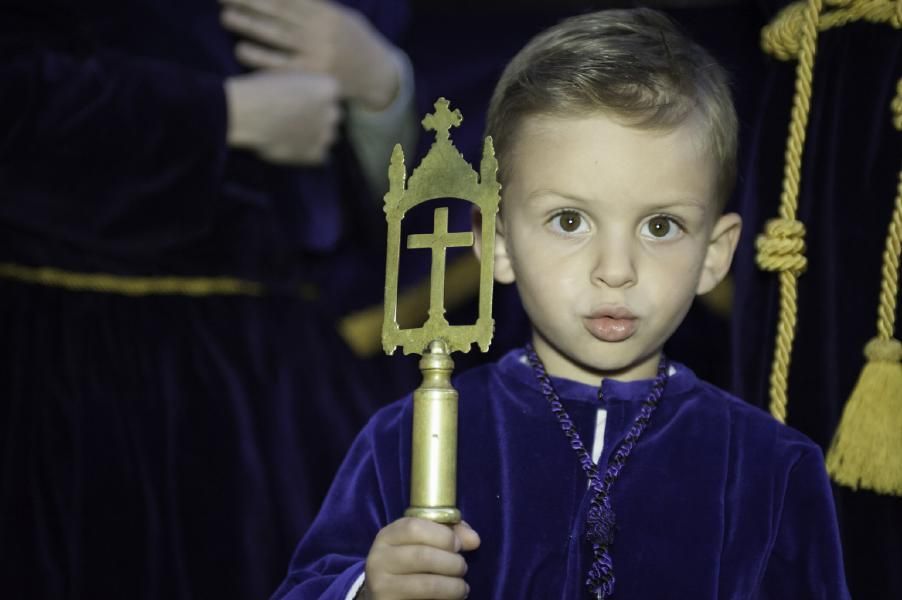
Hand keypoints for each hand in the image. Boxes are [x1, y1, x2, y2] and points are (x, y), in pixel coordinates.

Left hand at [220, 0, 400, 110]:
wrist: (376, 76)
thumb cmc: (352, 41)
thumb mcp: (339, 16)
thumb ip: (313, 4)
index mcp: (327, 12)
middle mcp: (321, 31)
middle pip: (277, 11)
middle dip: (248, 1)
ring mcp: (316, 55)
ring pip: (276, 36)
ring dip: (248, 25)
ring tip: (226, 16)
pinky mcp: (311, 77)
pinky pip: (280, 66)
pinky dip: (259, 58)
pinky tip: (241, 49)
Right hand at [225, 69, 340, 164]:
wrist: (246, 113)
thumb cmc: (259, 90)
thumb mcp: (286, 77)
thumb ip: (304, 86)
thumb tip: (308, 98)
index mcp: (328, 87)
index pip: (330, 95)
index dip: (313, 99)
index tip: (296, 101)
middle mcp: (332, 110)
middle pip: (332, 116)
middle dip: (318, 118)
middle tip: (294, 119)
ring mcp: (326, 134)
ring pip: (328, 137)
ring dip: (314, 136)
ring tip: (289, 133)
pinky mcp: (316, 154)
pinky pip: (319, 156)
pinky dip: (307, 154)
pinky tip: (289, 146)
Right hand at [362, 517, 480, 599]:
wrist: (387, 594)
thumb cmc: (411, 563)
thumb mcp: (424, 542)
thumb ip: (449, 534)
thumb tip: (473, 540)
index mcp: (387, 536)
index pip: (413, 527)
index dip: (442, 534)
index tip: (458, 545)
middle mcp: (379, 558)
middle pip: (422, 555)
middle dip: (452, 562)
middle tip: (463, 568)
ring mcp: (381, 585)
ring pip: (426, 583)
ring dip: (453, 585)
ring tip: (462, 587)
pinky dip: (445, 599)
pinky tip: (453, 598)